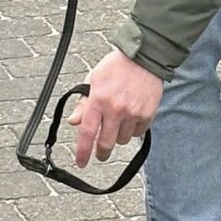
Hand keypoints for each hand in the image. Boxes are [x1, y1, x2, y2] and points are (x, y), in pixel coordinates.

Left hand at [69, 49, 162, 167]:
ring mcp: (133, 113)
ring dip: (118, 138)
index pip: (87, 132)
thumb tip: (73, 122)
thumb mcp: (93, 80)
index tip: (81, 162)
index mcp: (98, 100)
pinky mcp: (147, 114)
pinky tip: (131, 118)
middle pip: (106, 143)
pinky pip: (137, 133)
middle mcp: (115, 109)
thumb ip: (83, 103)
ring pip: (122, 140)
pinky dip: (132, 130)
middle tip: (100, 154)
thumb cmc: (115, 67)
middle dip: (101, 152)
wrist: (144, 58)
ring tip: (118, 124)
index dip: (82, 151)